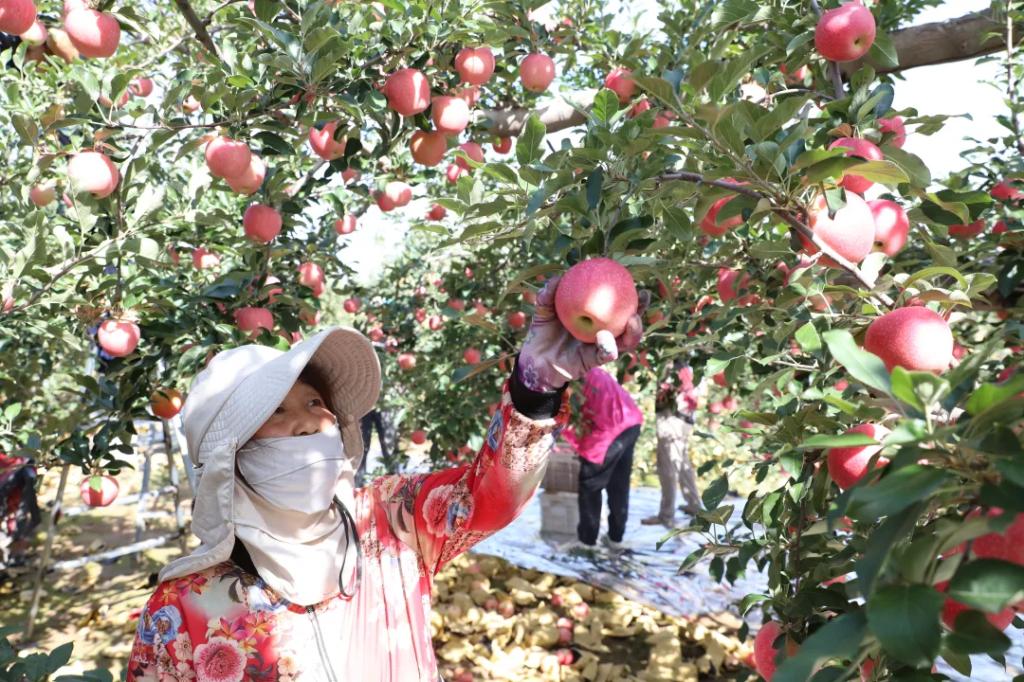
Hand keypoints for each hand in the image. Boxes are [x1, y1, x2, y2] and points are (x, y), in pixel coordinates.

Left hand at [516, 275, 648, 392]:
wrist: (535, 358)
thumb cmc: (543, 331)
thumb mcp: (544, 310)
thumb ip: (549, 294)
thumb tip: (558, 277)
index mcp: (596, 317)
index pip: (617, 304)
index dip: (629, 293)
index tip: (634, 279)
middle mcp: (603, 332)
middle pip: (630, 322)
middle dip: (642, 310)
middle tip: (644, 297)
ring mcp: (601, 347)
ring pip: (626, 341)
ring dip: (634, 331)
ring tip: (632, 320)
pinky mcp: (594, 361)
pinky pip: (606, 354)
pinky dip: (608, 347)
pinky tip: (605, 337)